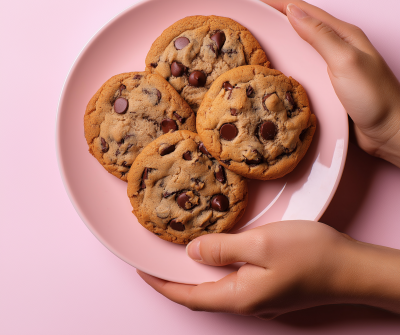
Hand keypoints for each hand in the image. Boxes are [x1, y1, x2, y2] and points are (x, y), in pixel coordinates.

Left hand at [137, 221, 399, 317]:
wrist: (351, 267)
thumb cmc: (309, 255)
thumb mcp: (261, 244)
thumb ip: (223, 248)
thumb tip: (192, 252)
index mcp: (238, 295)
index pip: (188, 295)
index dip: (161, 284)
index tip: (141, 269)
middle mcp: (246, 301)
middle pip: (199, 292)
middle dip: (173, 278)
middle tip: (156, 257)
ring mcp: (259, 295)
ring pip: (215, 285)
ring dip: (194, 272)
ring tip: (178, 252)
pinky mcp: (269, 285)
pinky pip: (232, 278)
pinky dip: (216, 266)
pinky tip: (216, 251)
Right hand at [261, 0, 399, 167]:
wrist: (389, 131)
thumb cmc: (374, 97)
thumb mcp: (345, 61)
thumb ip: (320, 36)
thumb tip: (292, 12)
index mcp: (342, 34)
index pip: (304, 10)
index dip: (278, 5)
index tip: (255, 5)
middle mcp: (336, 45)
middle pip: (300, 25)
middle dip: (275, 20)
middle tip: (252, 24)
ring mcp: (331, 64)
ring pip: (300, 45)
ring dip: (279, 40)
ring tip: (257, 44)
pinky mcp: (327, 82)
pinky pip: (302, 65)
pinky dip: (287, 61)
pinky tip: (276, 68)